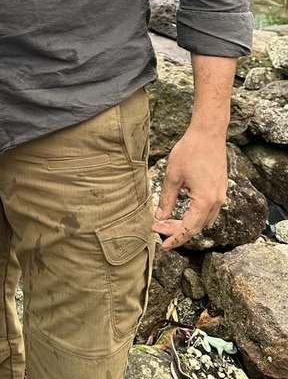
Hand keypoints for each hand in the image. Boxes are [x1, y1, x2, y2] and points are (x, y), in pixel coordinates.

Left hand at [152, 127, 227, 250]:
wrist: (208, 133)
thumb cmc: (190, 151)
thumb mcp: (173, 176)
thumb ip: (167, 199)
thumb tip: (160, 217)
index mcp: (205, 201)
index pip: (189, 229)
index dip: (175, 238)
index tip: (162, 245)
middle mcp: (216, 202)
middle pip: (196, 227)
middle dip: (177, 231)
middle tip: (158, 228)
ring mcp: (220, 195)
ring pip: (203, 220)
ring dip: (186, 223)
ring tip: (166, 220)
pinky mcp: (220, 189)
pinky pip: (208, 210)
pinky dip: (194, 214)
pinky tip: (181, 209)